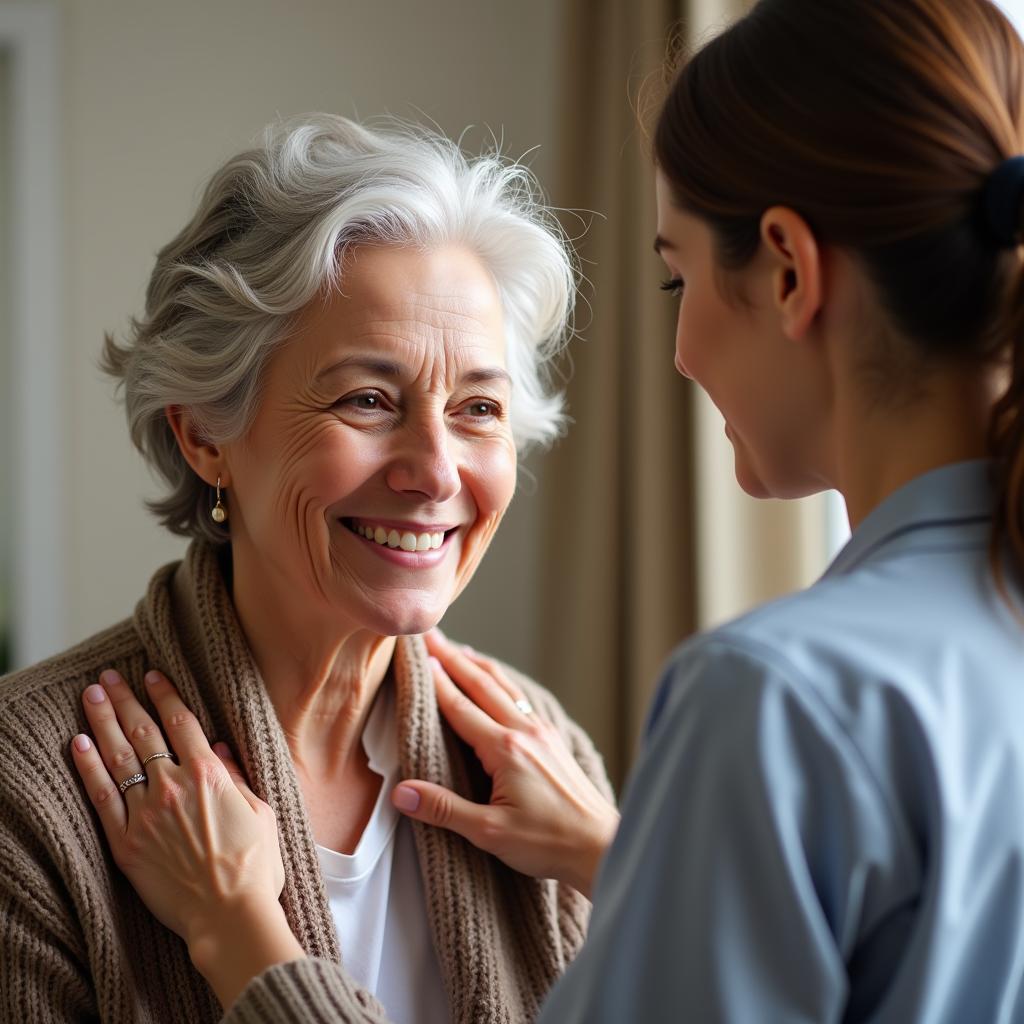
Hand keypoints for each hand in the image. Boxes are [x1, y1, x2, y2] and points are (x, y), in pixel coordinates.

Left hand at [70, 668, 303, 1007]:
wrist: (229, 914)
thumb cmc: (255, 866)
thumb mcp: (261, 812)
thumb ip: (237, 777)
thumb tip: (220, 748)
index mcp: (209, 775)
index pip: (181, 721)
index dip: (164, 694)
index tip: (151, 675)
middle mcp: (174, 786)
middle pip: (143, 732)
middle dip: (126, 700)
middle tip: (109, 677)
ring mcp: (146, 814)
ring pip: (118, 758)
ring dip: (102, 722)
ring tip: (92, 696)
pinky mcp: (126, 843)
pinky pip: (102, 798)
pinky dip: (88, 768)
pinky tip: (78, 744)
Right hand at [392, 632, 618, 898]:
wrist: (600, 846)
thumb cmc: (548, 843)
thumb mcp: (490, 832)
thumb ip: (444, 810)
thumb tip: (401, 793)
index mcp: (505, 750)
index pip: (460, 707)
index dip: (436, 681)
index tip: (418, 656)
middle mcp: (525, 731)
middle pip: (482, 685)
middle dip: (454, 658)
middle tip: (431, 636)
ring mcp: (542, 732)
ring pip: (505, 687)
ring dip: (479, 665)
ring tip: (459, 649)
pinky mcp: (552, 739)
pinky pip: (521, 699)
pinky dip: (502, 682)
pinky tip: (497, 681)